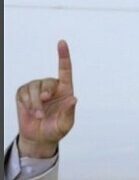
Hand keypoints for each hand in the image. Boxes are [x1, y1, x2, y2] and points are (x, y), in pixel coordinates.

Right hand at [16, 40, 76, 157]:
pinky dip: (27, 104)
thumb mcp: (66, 124)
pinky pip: (24, 93)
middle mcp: (52, 87)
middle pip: (47, 82)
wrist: (39, 137)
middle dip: (45, 93)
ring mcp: (37, 89)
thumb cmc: (56, 129)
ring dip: (35, 103)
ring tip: (38, 115)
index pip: (65, 71)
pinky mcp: (24, 93)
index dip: (63, 57)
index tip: (62, 42)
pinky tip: (31, 112)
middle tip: (45, 102)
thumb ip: (69, 112)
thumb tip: (74, 99)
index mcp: (65, 91)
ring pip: (34, 87)